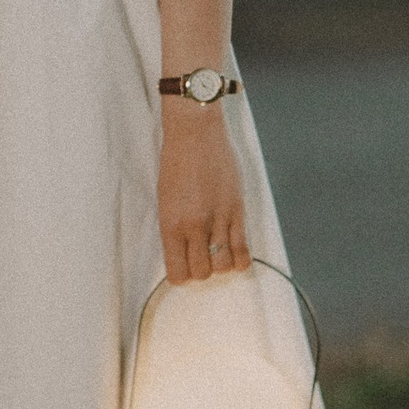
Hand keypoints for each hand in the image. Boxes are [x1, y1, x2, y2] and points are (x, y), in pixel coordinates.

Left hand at [157, 103, 249, 281]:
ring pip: (224, 266)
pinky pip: (243, 249)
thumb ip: (174, 228)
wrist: (195, 133)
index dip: (181, 275)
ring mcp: (218, 220)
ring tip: (218, 253)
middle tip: (201, 257)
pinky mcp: (237, 211)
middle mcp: (194, 227)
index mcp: (170, 225)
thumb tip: (183, 253)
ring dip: (221, 265)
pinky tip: (236, 255)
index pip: (177, 272)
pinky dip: (240, 260)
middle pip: (202, 273)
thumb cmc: (176, 162)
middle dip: (201, 270)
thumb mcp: (164, 199)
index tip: (184, 268)